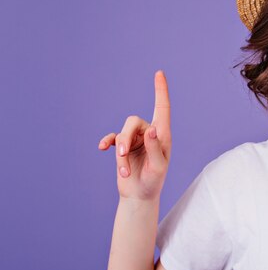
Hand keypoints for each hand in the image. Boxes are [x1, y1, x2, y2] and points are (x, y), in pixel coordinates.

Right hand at [98, 71, 171, 199]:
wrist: (140, 196)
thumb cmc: (154, 182)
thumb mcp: (158, 167)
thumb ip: (155, 148)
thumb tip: (151, 129)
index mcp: (162, 135)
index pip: (162, 108)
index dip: (160, 91)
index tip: (159, 73)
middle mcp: (149, 134)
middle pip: (133, 121)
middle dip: (125, 138)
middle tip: (122, 156)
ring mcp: (135, 139)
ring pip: (122, 132)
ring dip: (120, 151)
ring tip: (123, 170)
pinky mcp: (123, 147)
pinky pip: (112, 138)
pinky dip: (108, 143)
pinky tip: (102, 148)